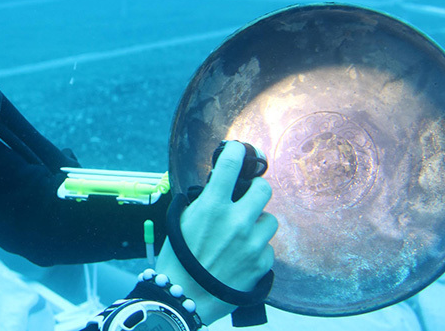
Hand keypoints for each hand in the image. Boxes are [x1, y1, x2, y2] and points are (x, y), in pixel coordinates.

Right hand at [156, 141, 277, 323]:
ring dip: (257, 224)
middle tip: (247, 197)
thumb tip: (220, 186)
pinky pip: (268, 247)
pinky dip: (258, 249)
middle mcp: (236, 221)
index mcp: (212, 206)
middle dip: (256, 190)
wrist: (184, 298)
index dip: (236, 152)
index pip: (231, 164)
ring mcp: (253, 243)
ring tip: (241, 236)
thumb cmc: (178, 260)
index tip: (238, 150)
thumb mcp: (182, 222)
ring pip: (269, 219)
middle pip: (264, 188)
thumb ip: (204, 202)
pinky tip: (242, 257)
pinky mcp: (263, 263)